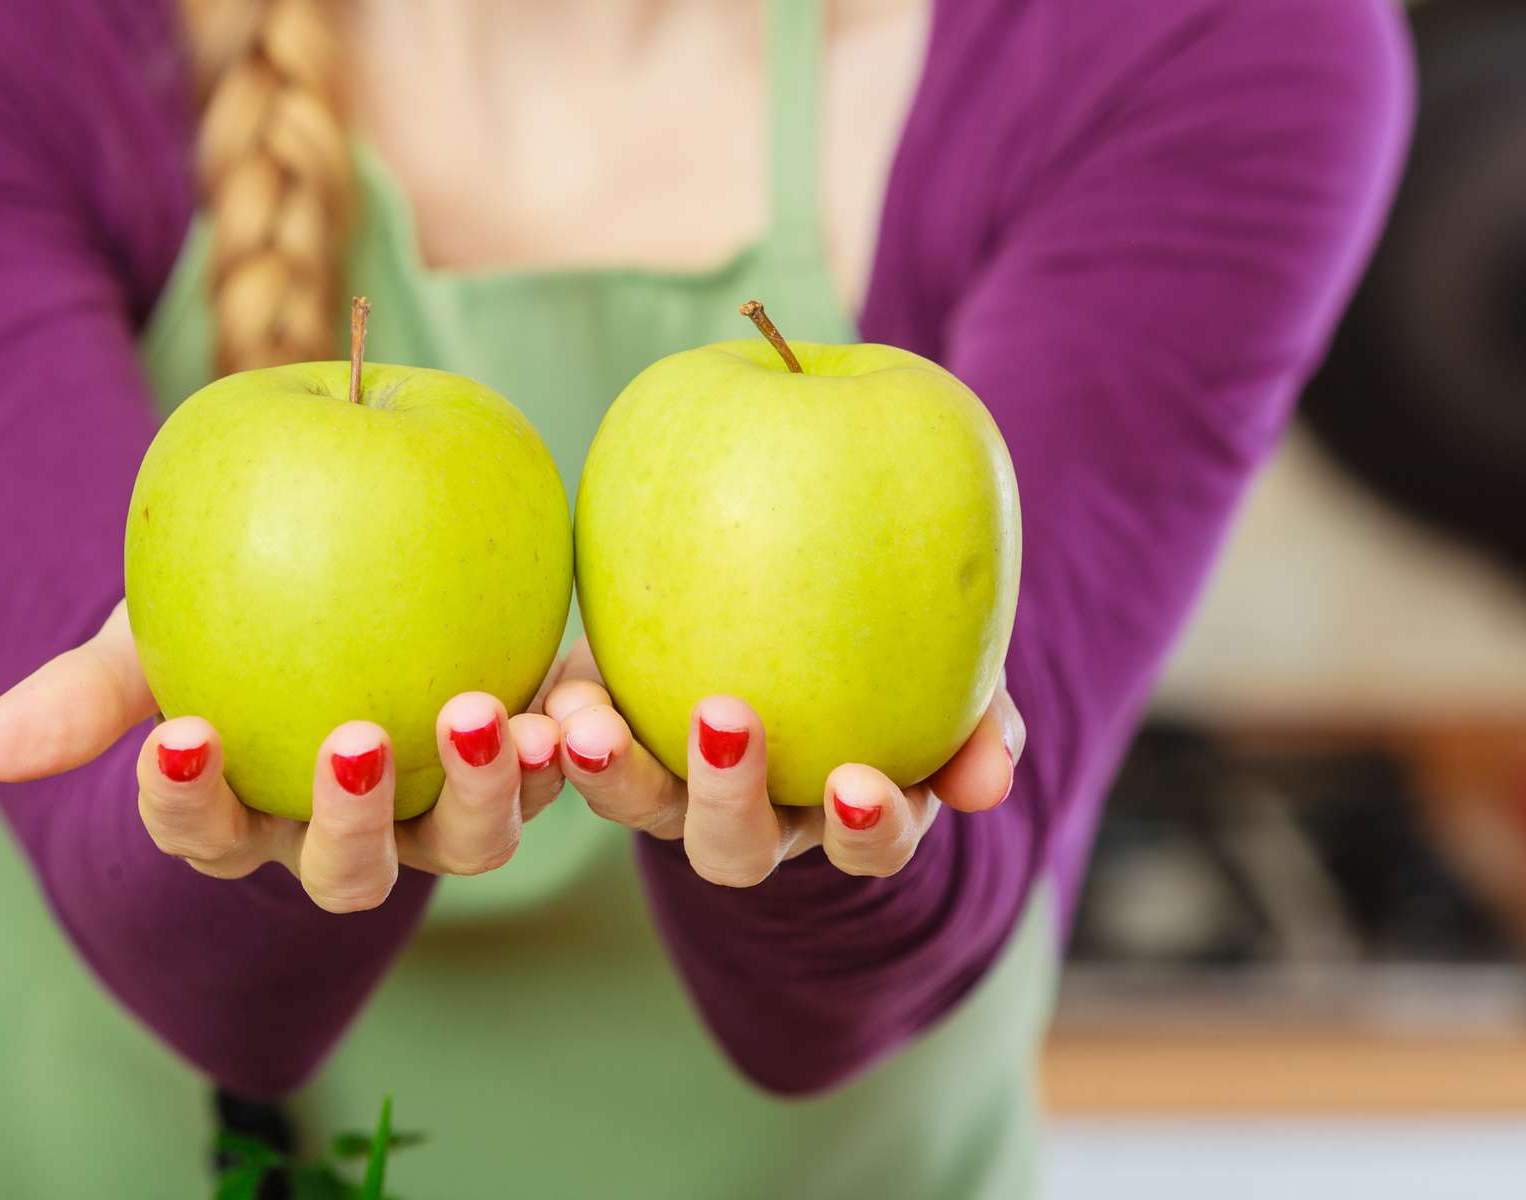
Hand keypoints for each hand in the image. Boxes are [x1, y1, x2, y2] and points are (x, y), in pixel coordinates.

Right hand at [0, 602, 568, 911]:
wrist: (322, 557)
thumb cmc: (213, 609)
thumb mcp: (147, 636)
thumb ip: (84, 692)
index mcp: (246, 818)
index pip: (204, 835)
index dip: (189, 805)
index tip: (180, 739)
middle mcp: (345, 837)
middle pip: (350, 873)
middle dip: (353, 824)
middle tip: (357, 741)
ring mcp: (437, 807)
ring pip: (466, 843)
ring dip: (483, 792)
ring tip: (487, 715)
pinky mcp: (517, 755)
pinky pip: (549, 770)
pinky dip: (565, 743)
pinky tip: (570, 693)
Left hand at [541, 639, 1023, 887]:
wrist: (788, 571)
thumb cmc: (896, 632)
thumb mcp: (954, 666)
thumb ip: (979, 715)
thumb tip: (993, 780)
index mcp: (844, 807)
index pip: (869, 841)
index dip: (867, 827)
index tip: (860, 782)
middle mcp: (755, 815)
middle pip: (734, 849)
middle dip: (726, 797)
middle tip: (724, 719)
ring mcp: (672, 785)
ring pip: (640, 809)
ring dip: (613, 774)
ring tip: (583, 724)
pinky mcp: (606, 735)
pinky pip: (573, 745)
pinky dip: (555, 726)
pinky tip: (541, 693)